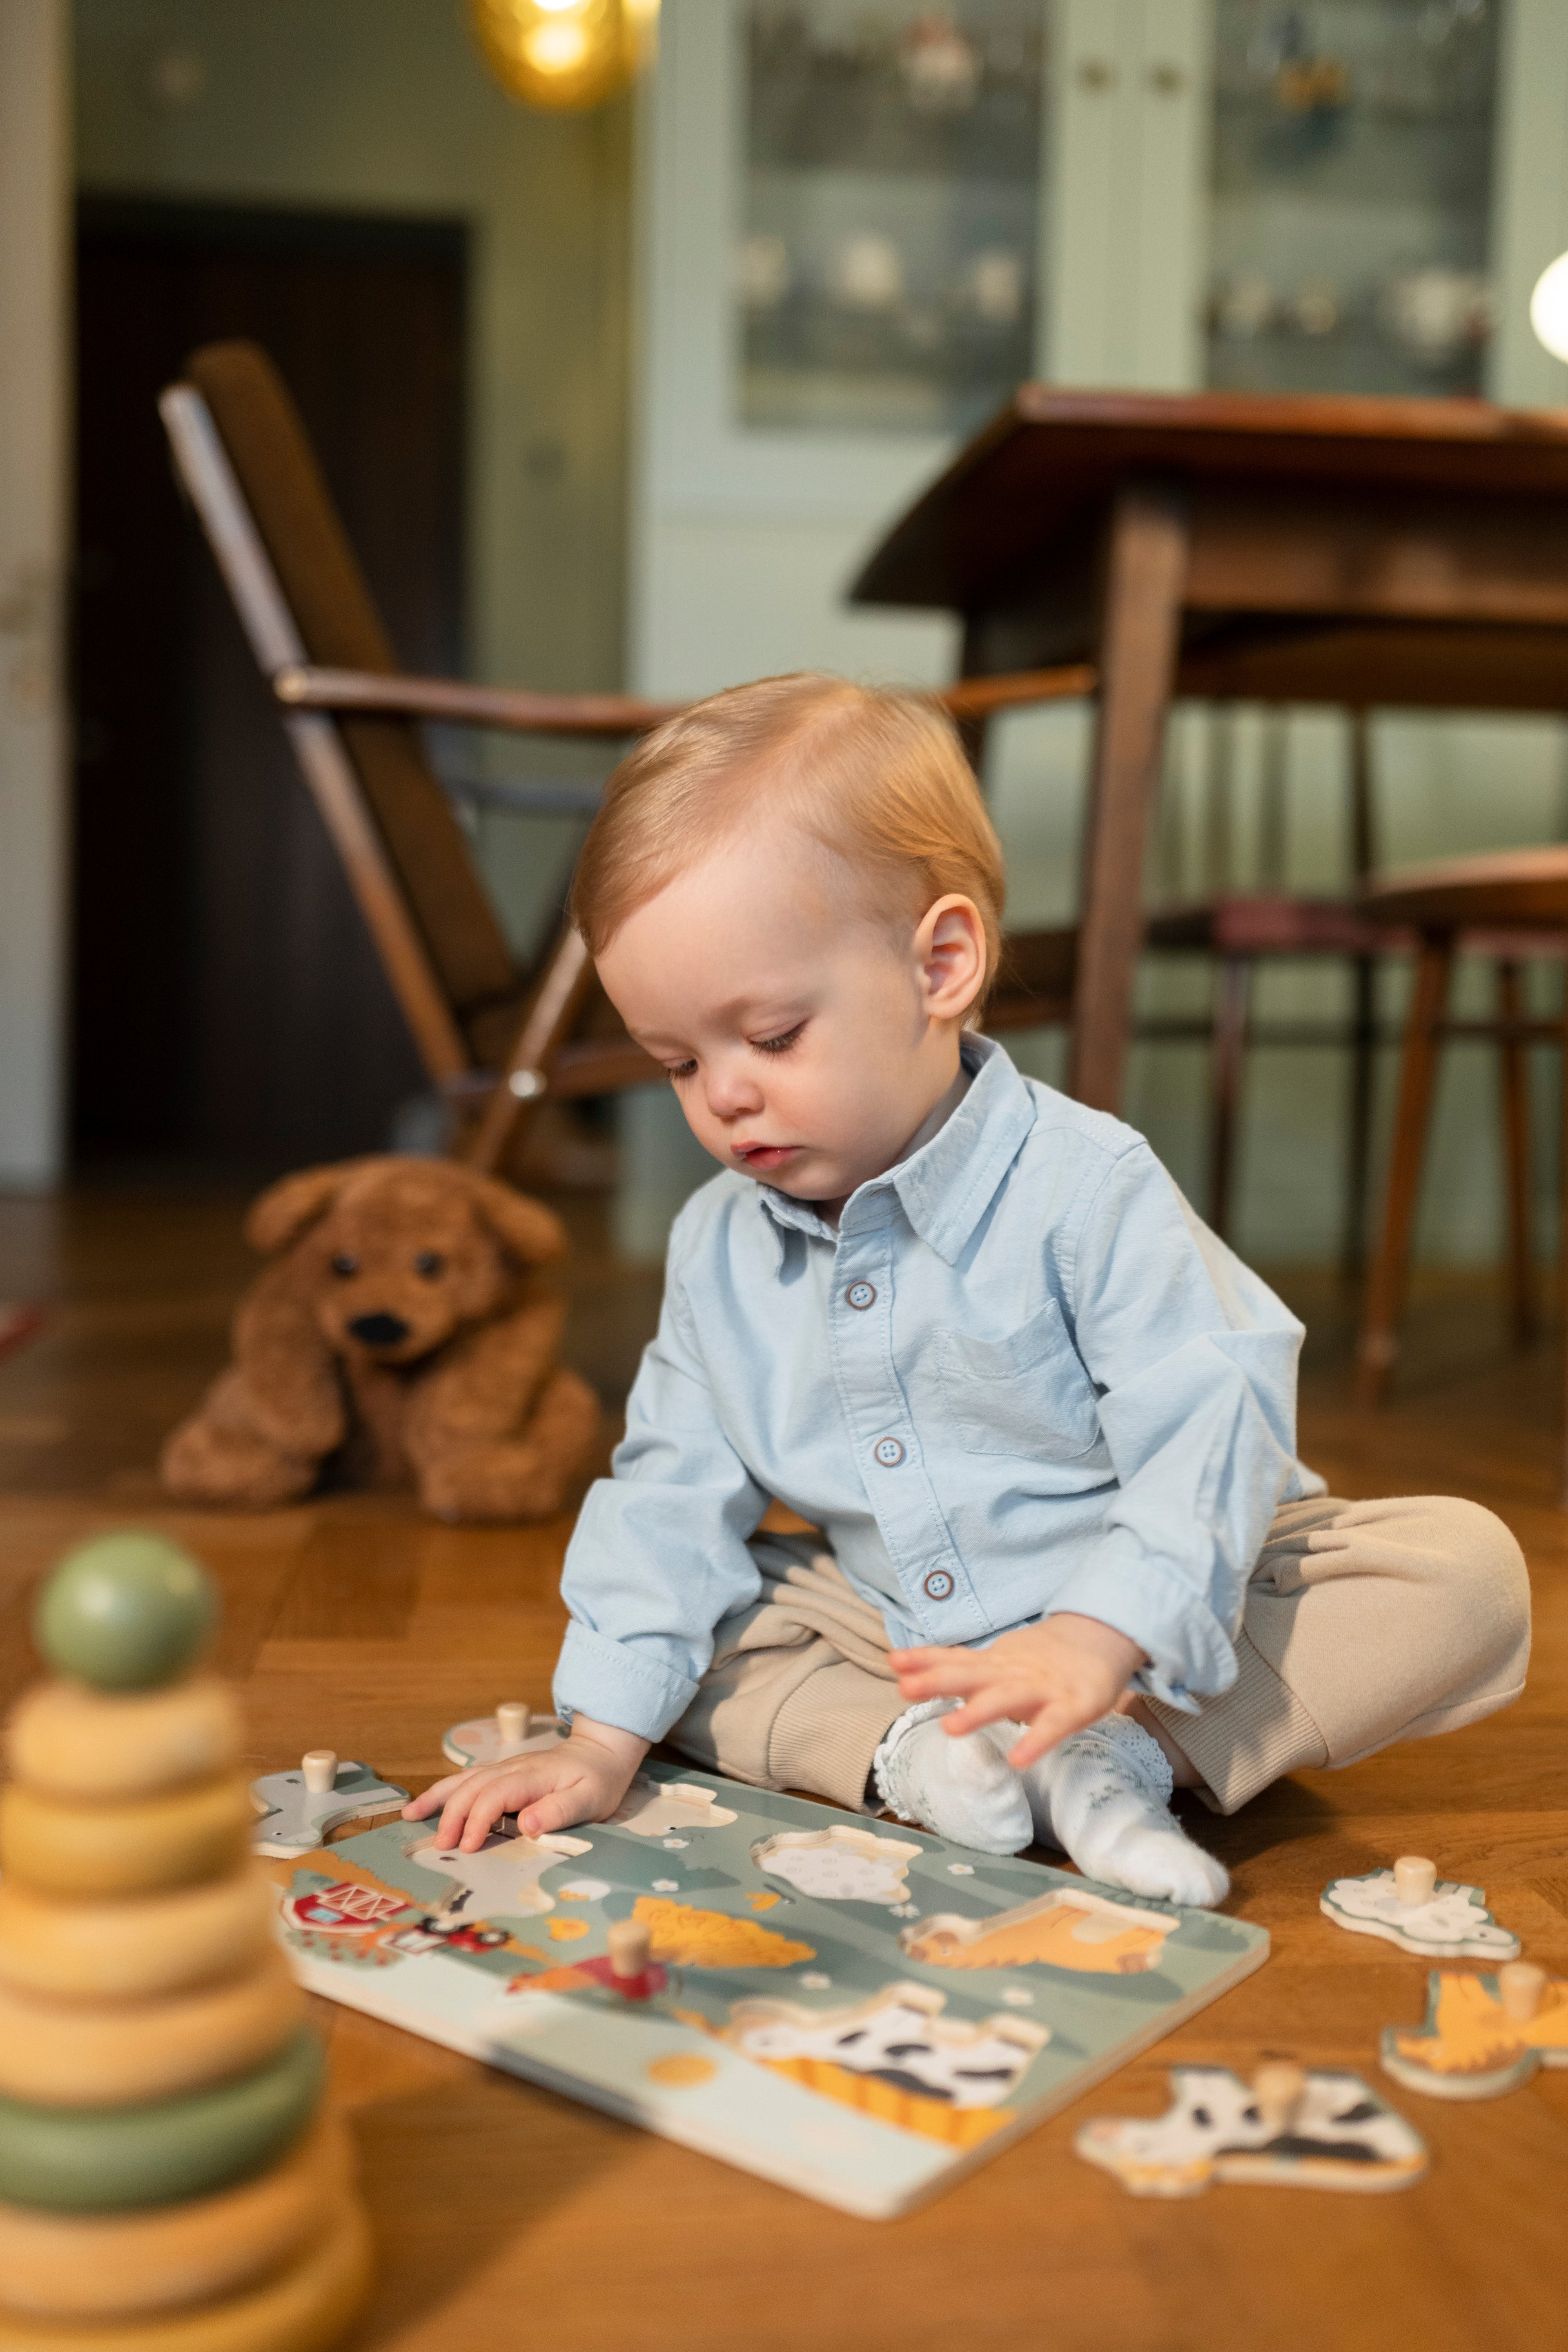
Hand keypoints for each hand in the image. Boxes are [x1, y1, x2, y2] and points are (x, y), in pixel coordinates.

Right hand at [401, 1717, 648, 1850]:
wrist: (602, 1753)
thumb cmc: (598, 1780)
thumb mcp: (590, 1798)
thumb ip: (559, 1811)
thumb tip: (527, 1825)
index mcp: (533, 1776)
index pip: (495, 1795)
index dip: (478, 1820)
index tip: (468, 1846)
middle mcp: (513, 1768)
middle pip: (473, 1787)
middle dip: (453, 1816)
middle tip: (441, 1847)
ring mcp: (505, 1768)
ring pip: (464, 1780)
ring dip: (438, 1799)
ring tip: (410, 1817)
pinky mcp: (501, 1774)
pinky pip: (467, 1780)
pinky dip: (443, 1791)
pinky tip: (424, 1804)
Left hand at [889, 1614, 1146, 1771]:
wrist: (1102, 1636)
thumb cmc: (1042, 1660)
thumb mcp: (1000, 1660)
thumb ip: (962, 1668)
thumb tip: (911, 1674)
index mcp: (995, 1664)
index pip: (956, 1659)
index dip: (925, 1660)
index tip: (894, 1661)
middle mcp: (1012, 1673)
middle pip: (971, 1675)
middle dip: (938, 1681)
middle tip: (906, 1687)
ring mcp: (1042, 1688)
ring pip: (1006, 1698)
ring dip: (978, 1711)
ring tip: (949, 1727)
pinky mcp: (1073, 1706)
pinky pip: (1052, 1726)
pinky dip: (1035, 1741)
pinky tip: (1018, 1759)